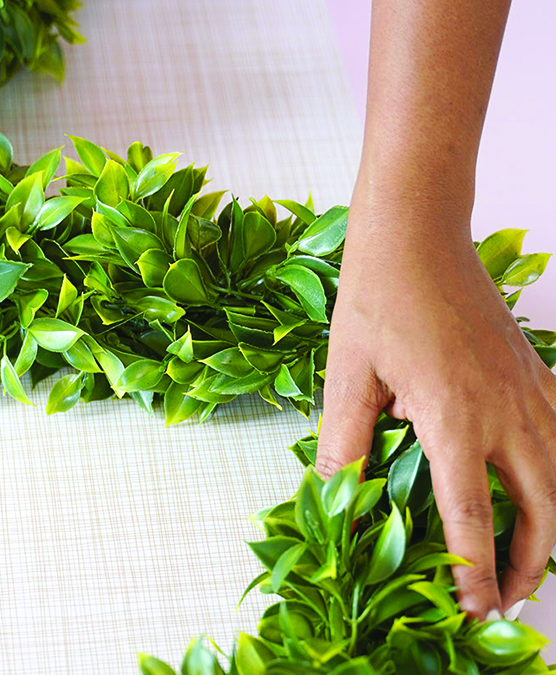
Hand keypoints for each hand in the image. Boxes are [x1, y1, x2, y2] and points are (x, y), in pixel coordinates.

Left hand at [316, 183, 555, 619]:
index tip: (473, 612)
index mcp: (455, 422)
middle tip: (503, 602)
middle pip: (541, 514)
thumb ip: (344, 443)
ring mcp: (530, 391)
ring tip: (525, 560)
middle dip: (527, 567)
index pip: (472, 521)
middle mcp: (508, 414)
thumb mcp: (348, 376)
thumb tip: (331, 496)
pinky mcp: (535, 371)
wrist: (417, 232)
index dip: (473, 574)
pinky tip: (536, 485)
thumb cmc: (377, 298)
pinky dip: (555, 477)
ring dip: (549, 528)